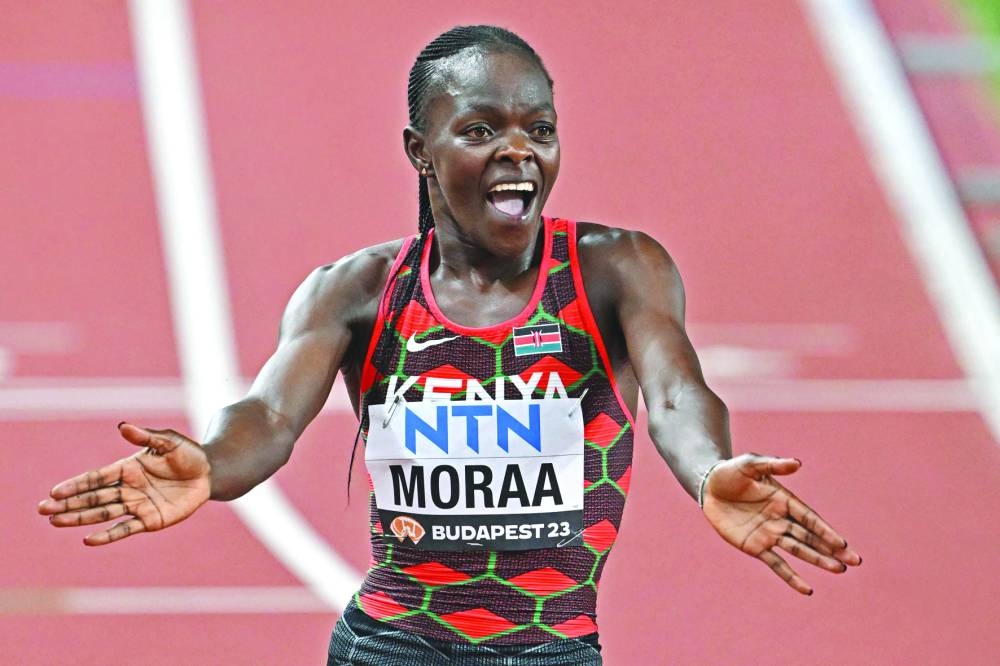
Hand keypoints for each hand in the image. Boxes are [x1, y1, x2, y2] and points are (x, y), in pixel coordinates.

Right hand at [38, 423, 210, 545]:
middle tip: (43, 509)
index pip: (95, 478)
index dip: (75, 485)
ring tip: (55, 521)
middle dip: (68, 503)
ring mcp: (137, 505)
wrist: (209, 474)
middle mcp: (127, 488)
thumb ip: (146, 436)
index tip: (54, 492)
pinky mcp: (149, 521)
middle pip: (92, 498)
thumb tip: (123, 426)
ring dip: (79, 518)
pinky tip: (88, 540)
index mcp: (127, 469)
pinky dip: (107, 535)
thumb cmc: (188, 454)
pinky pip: (125, 529)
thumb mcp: (168, 441)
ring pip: (102, 513)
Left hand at [701, 454, 861, 594]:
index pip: (809, 518)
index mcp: (785, 500)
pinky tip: (807, 589)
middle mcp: (781, 519)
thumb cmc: (731, 472)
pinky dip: (791, 577)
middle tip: (853, 562)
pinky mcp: (755, 547)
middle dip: (831, 549)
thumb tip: (798, 463)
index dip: (825, 531)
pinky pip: (776, 564)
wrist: (709, 487)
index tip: (842, 543)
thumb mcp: (750, 464)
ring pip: (798, 550)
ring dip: (818, 560)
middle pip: (810, 536)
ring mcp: (769, 534)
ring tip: (839, 570)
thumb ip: (773, 464)